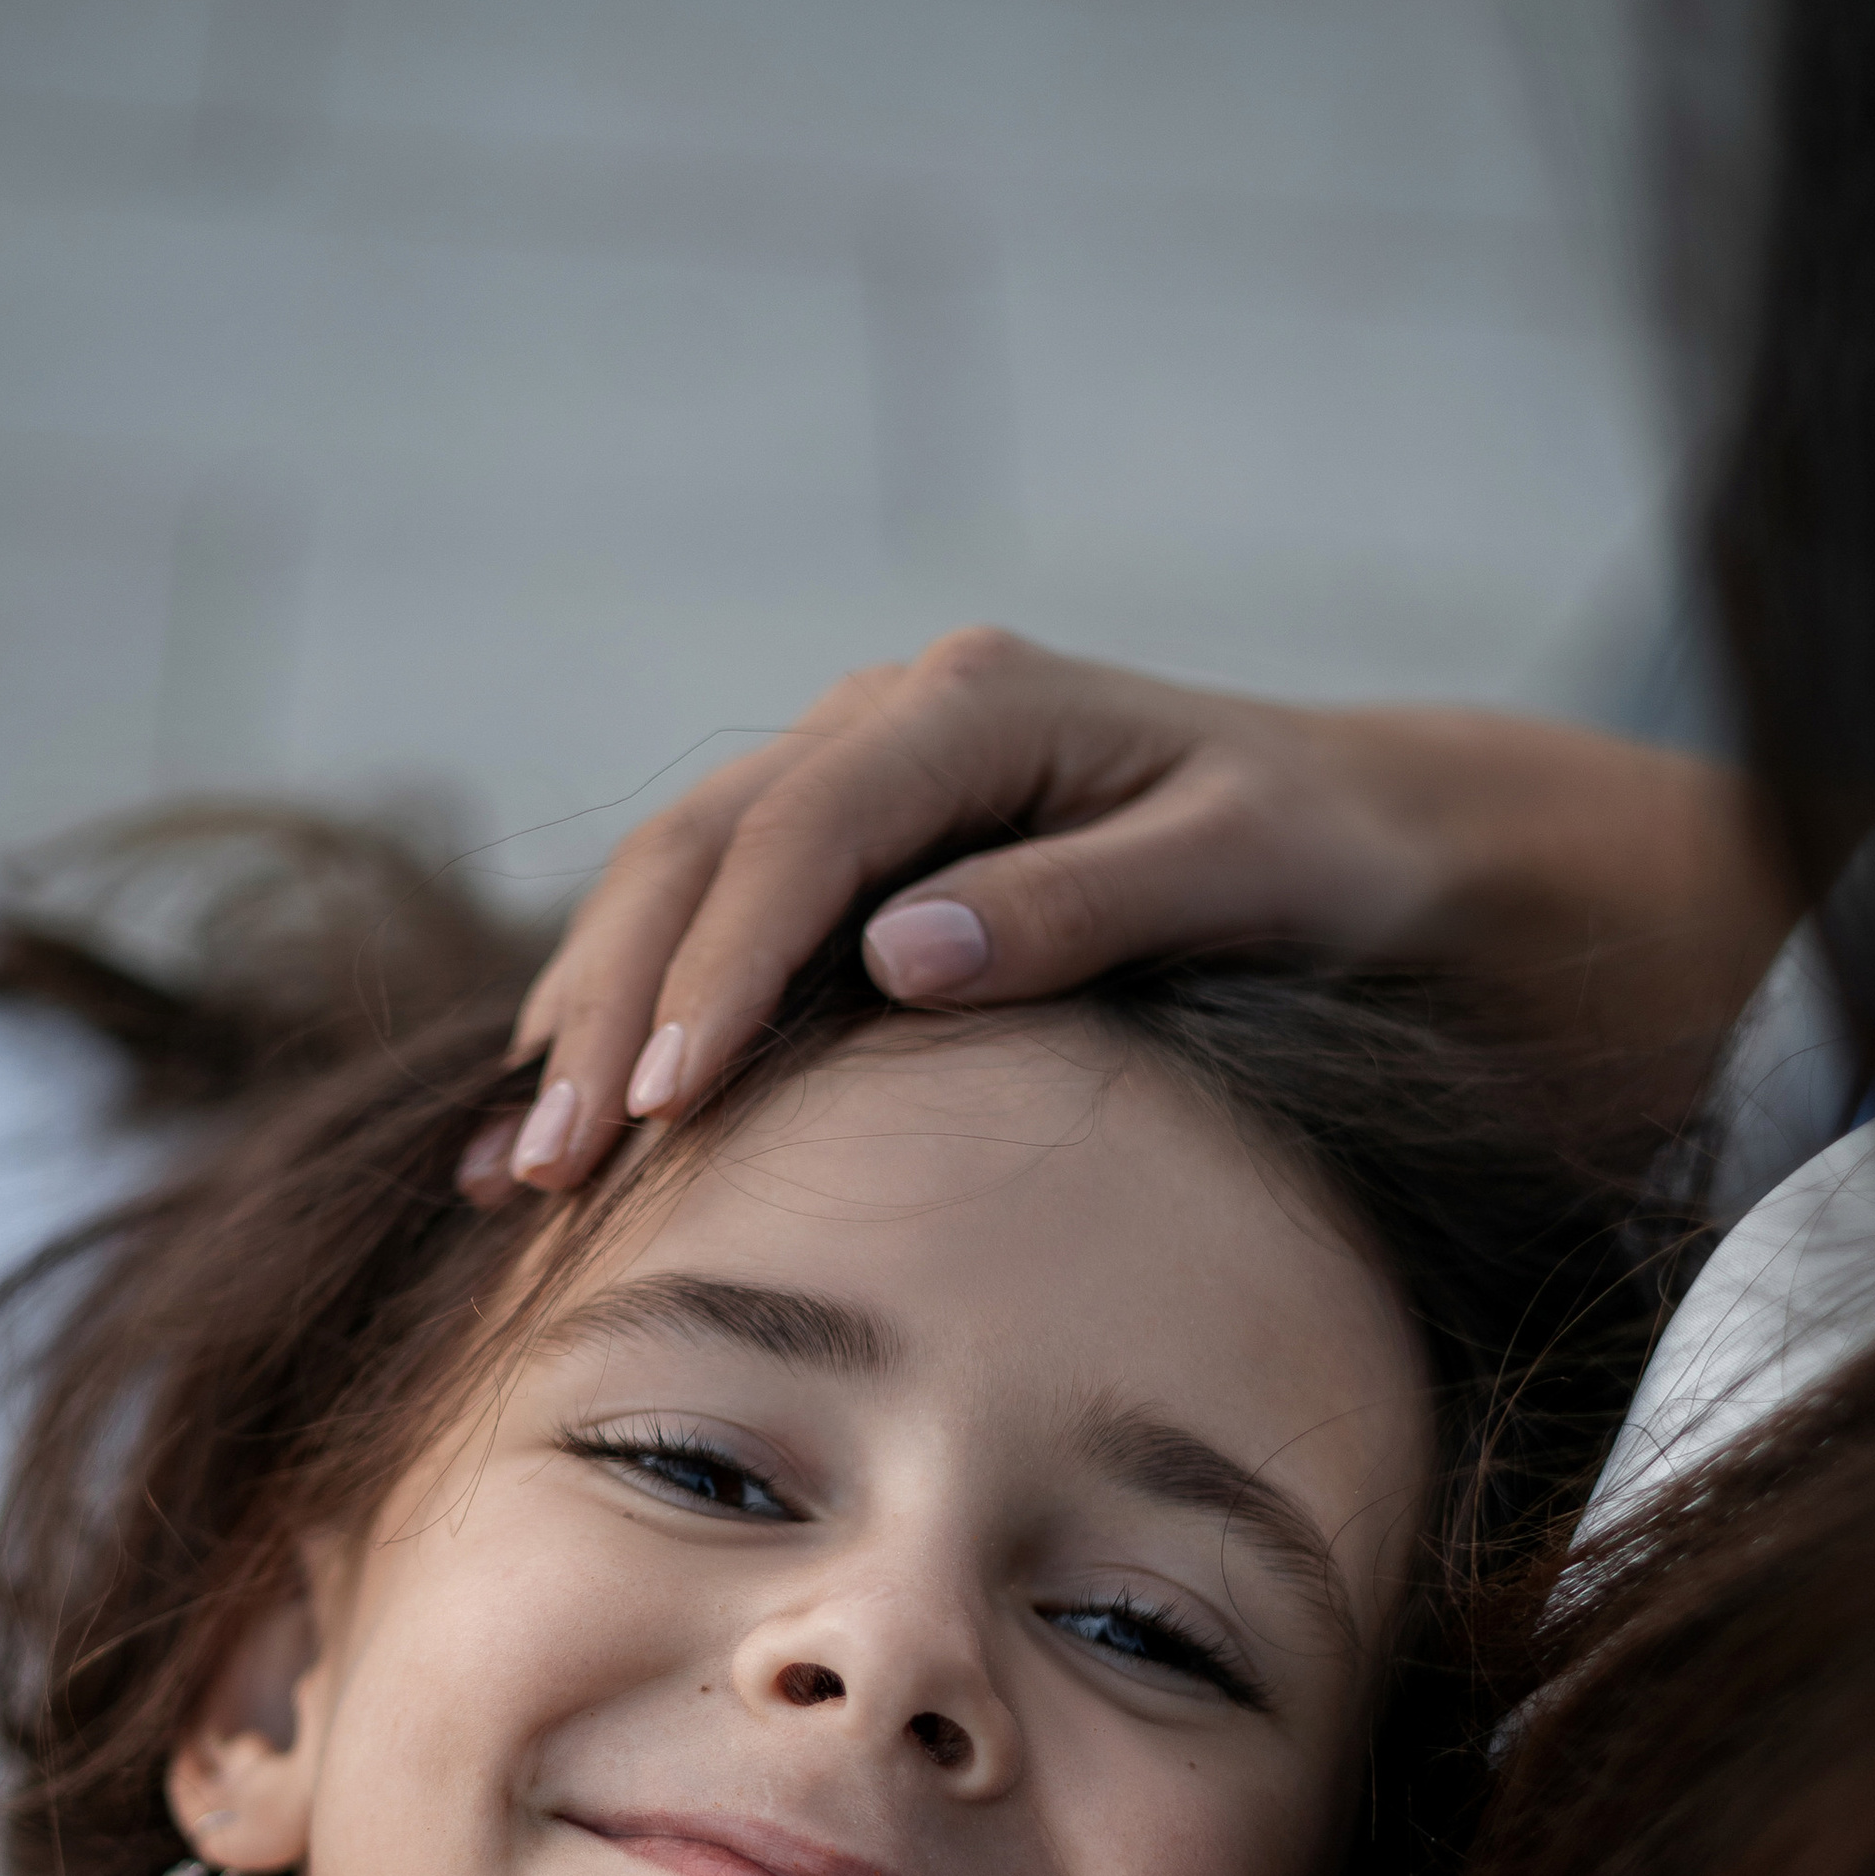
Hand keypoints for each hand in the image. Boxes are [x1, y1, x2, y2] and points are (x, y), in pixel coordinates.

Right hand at [484, 627, 1785, 1192]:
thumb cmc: (1317, 862)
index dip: (717, 971)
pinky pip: (694, 922)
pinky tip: (538, 1128)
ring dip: (580, 1019)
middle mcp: (889, 715)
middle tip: (551, 1167)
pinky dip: (613, 1021)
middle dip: (607, 1012)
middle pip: (695, 851)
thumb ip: (1075, 908)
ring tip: (514, 1170)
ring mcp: (850, 773)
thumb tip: (900, 956)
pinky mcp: (836, 846)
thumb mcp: (1237, 873)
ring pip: (666, 882)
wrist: (1360, 836)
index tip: (662, 1107)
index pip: (799, 834)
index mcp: (977, 705)